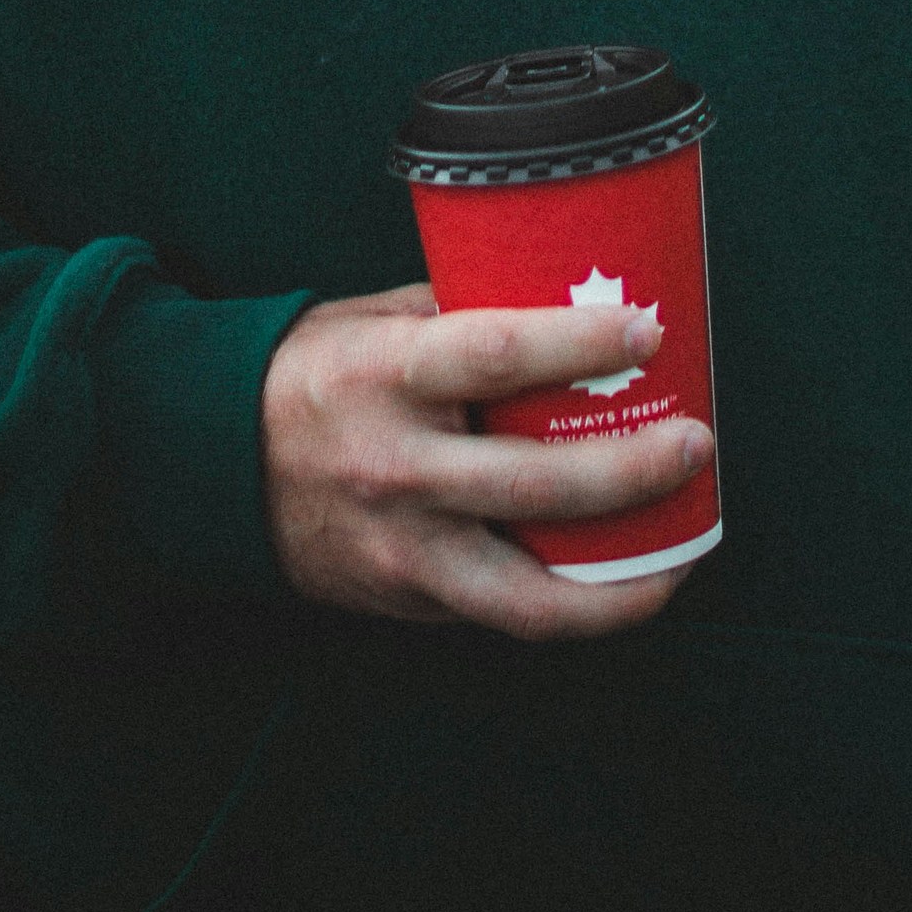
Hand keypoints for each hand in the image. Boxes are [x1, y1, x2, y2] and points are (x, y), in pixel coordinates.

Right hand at [261, 279, 712, 640]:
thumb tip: (563, 296)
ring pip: (530, 589)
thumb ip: (461, 313)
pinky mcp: (409, 597)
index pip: (495, 353)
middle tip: (695, 441)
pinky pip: (505, 616)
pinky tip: (626, 587)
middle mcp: (397, 466)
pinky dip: (573, 608)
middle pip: (535, 480)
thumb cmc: (312, 375)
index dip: (579, 341)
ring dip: (622, 574)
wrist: (216, 465)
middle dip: (631, 468)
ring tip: (685, 547)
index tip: (648, 328)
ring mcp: (403, 545)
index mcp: (386, 375)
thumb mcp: (375, 321)